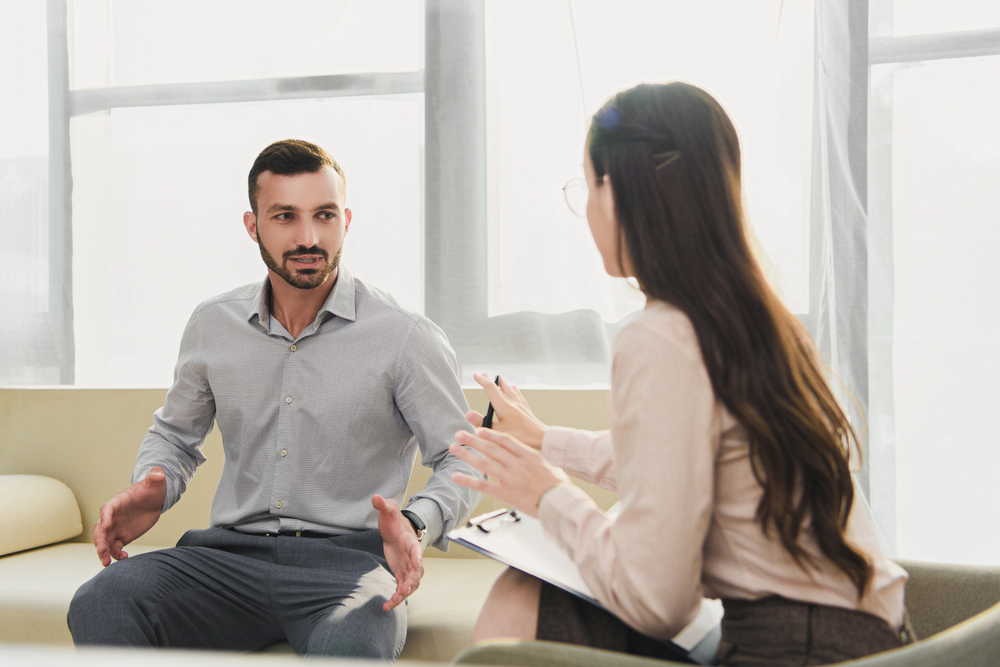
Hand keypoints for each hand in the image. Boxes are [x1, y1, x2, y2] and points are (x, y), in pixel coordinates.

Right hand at [93, 467, 166, 566]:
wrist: (154, 500)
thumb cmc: (152, 489)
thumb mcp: (155, 482)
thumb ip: (155, 477)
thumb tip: (159, 473)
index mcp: (118, 502)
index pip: (107, 509)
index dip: (105, 517)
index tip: (106, 525)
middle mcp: (113, 516)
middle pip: (100, 529)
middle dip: (99, 540)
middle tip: (102, 551)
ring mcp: (116, 528)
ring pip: (105, 541)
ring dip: (103, 552)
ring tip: (106, 563)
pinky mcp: (122, 537)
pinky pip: (115, 548)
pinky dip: (116, 555)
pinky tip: (124, 559)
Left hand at [373, 494, 423, 611]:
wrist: (395, 529)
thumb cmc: (393, 519)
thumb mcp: (388, 510)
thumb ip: (384, 505)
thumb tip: (375, 497)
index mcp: (411, 542)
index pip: (417, 550)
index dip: (418, 557)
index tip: (417, 564)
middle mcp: (413, 557)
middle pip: (417, 572)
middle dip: (411, 582)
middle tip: (402, 590)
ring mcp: (408, 567)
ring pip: (410, 584)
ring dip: (403, 594)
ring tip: (392, 603)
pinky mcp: (401, 574)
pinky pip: (401, 589)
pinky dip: (396, 598)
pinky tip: (386, 606)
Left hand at [449, 429, 570, 518]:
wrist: (559, 502)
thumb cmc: (559, 487)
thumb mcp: (552, 468)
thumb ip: (538, 463)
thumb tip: (534, 461)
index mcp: (528, 456)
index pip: (506, 441)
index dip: (491, 434)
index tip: (480, 428)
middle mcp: (516, 464)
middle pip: (491, 449)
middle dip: (473, 440)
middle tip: (460, 433)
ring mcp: (509, 478)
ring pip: (483, 463)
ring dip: (466, 454)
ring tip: (454, 448)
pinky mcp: (505, 493)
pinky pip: (483, 484)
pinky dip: (468, 480)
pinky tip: (456, 476)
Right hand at [467, 373, 548, 449]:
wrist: (541, 437)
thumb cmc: (520, 436)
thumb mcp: (497, 432)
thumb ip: (482, 423)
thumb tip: (468, 414)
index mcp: (503, 406)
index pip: (490, 389)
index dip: (482, 381)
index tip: (476, 375)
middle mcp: (512, 402)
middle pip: (499, 387)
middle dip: (490, 381)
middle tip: (484, 374)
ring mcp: (520, 405)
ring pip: (509, 390)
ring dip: (502, 383)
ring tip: (499, 378)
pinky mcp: (526, 410)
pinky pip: (518, 396)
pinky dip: (514, 390)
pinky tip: (515, 388)